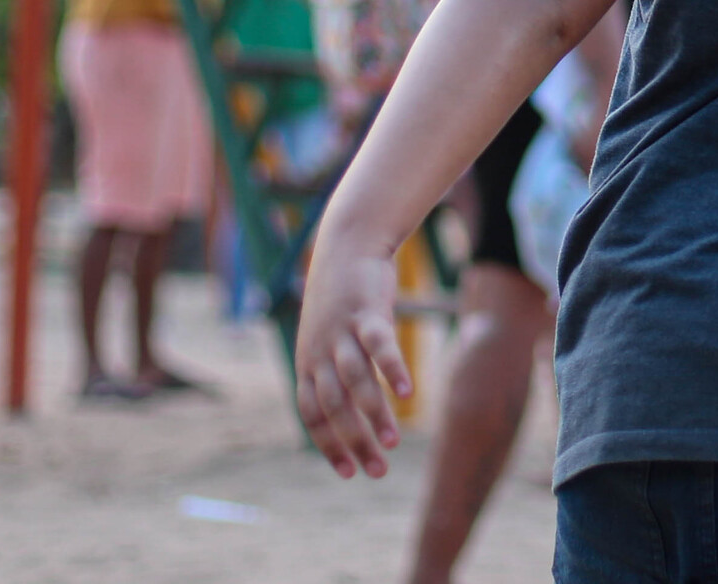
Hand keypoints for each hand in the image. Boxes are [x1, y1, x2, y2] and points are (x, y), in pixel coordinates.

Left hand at [294, 237, 410, 478]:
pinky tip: (409, 395)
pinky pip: (379, 348)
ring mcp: (340, 332)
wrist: (347, 244)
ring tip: (394, 443)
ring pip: (355, 383)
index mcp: (308, 362)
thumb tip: (357, 406)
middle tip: (377, 471)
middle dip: (355, 442)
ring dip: (374, 416)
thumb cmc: (343, 297)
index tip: (349, 472)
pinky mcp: (366, 312)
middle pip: (334, 407)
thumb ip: (341, 370)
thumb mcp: (332, 336)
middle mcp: (319, 352)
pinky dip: (393, 372)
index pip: (312, 416)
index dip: (329, 446)